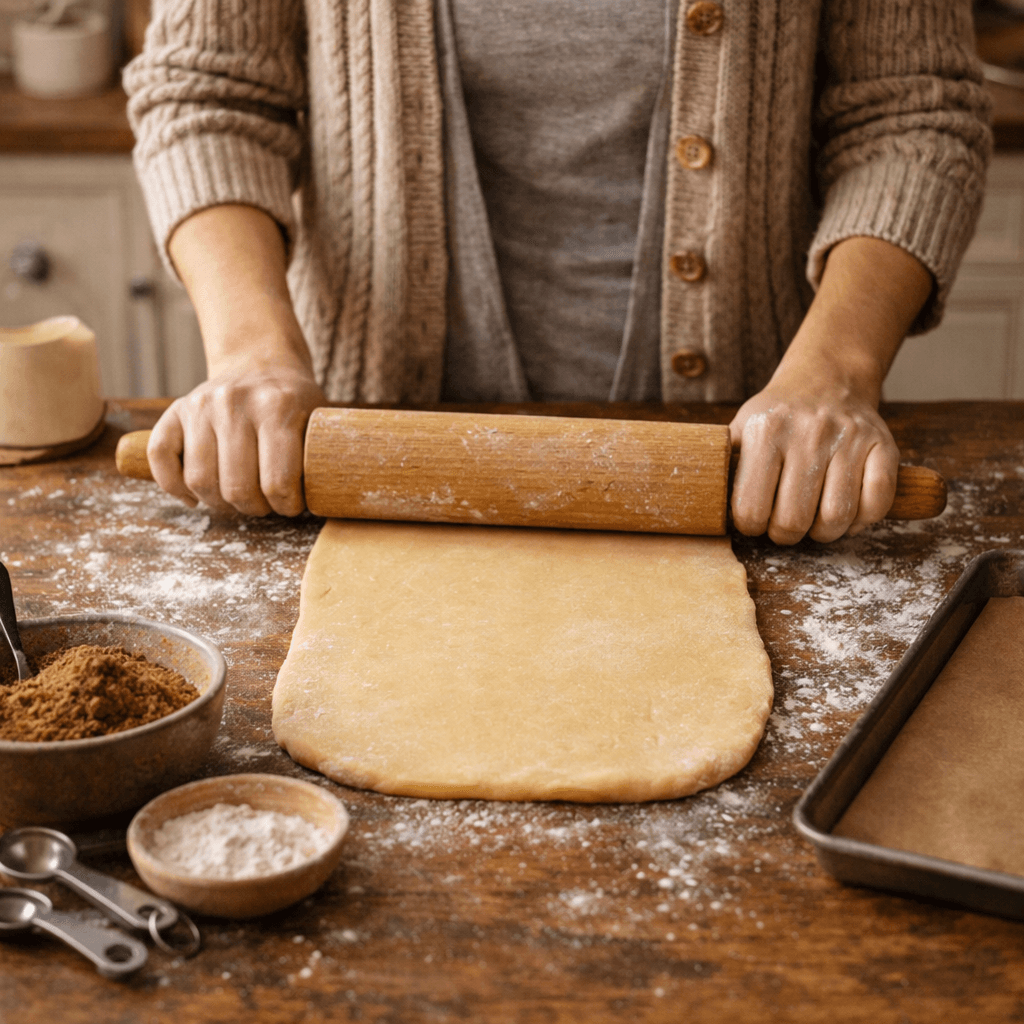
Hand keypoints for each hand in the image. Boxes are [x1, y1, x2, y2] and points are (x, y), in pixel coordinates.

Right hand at [150, 204, 325, 515]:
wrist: (260, 360)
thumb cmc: (296, 401)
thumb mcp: (319, 418)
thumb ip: (323, 454)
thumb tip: (340, 501)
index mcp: (277, 406)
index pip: (277, 482)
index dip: (286, 506)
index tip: (293, 506)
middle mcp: (234, 403)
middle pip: (236, 488)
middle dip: (255, 509)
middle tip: (266, 507)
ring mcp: (200, 405)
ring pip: (200, 480)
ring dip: (220, 504)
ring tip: (239, 502)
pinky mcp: (175, 411)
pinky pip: (162, 458)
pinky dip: (174, 487)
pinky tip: (196, 496)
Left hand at [728, 236, 931, 544]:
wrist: (826, 381)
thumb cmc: (775, 419)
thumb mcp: (739, 431)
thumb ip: (722, 468)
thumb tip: (697, 510)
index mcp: (765, 430)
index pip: (750, 510)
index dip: (750, 526)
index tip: (754, 520)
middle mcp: (808, 432)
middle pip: (792, 521)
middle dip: (784, 534)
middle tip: (783, 525)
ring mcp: (850, 438)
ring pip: (836, 519)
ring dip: (823, 534)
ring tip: (813, 521)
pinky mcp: (884, 446)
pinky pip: (876, 504)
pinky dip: (861, 521)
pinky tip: (845, 512)